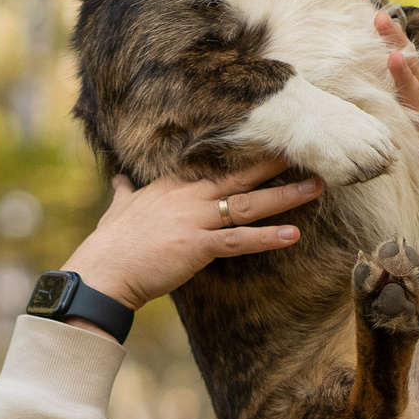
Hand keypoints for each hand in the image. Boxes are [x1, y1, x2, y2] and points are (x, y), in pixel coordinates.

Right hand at [57, 159, 318, 318]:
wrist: (102, 272)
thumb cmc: (110, 244)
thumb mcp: (117, 209)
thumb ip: (124, 192)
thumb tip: (119, 180)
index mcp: (172, 186)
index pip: (216, 166)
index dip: (246, 157)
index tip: (273, 146)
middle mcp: (188, 197)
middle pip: (240, 176)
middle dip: (275, 164)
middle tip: (309, 152)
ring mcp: (194, 220)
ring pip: (248, 204)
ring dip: (285, 196)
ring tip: (316, 187)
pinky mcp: (197, 246)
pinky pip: (240, 240)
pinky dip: (268, 237)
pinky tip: (294, 234)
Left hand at [376, 10, 418, 278]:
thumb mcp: (404, 168)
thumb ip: (390, 143)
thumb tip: (363, 119)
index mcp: (415, 128)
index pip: (402, 83)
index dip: (391, 49)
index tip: (373, 17)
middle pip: (414, 84)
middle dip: (399, 49)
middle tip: (381, 19)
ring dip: (412, 85)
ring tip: (399, 59)